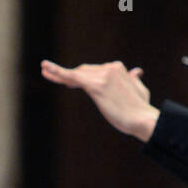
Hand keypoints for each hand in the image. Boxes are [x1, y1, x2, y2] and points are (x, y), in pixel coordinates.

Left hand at [41, 59, 160, 141]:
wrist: (143, 119)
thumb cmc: (141, 109)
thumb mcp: (139, 90)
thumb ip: (134, 80)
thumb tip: (136, 72)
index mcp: (117, 68)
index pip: (94, 69)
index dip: (81, 76)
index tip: (69, 82)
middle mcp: (109, 68)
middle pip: (83, 70)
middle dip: (68, 75)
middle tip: (49, 73)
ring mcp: (102, 76)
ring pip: (76, 74)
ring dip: (58, 73)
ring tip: (44, 71)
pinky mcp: (96, 86)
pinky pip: (72, 77)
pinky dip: (57, 72)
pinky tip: (46, 69)